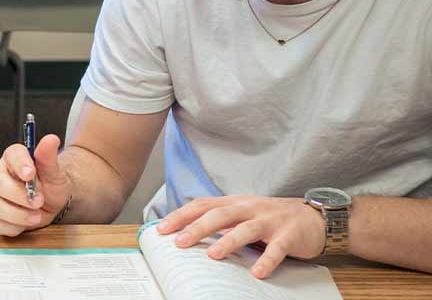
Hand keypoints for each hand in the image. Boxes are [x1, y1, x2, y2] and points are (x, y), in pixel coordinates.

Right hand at [0, 134, 71, 235]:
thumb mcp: (54, 172)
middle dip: (19, 195)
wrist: (50, 203)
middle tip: (39, 201)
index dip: (20, 164)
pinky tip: (25, 222)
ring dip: (19, 215)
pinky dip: (14, 227)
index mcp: (12, 159)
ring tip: (36, 215)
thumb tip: (51, 139)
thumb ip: (49, 157)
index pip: (12, 155)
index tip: (31, 173)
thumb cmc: (49, 185)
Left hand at [156, 195, 324, 278]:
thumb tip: (185, 232)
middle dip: (197, 228)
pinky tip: (257, 272)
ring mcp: (270, 220)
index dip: (181, 215)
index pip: (203, 205)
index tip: (161, 229)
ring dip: (228, 242)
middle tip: (179, 242)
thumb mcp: (243, 213)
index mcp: (235, 202)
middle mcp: (250, 208)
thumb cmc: (271, 217)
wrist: (314, 217)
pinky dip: (267, 260)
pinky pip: (277, 249)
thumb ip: (219, 219)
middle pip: (220, 215)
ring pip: (246, 229)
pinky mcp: (289, 235)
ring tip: (212, 255)